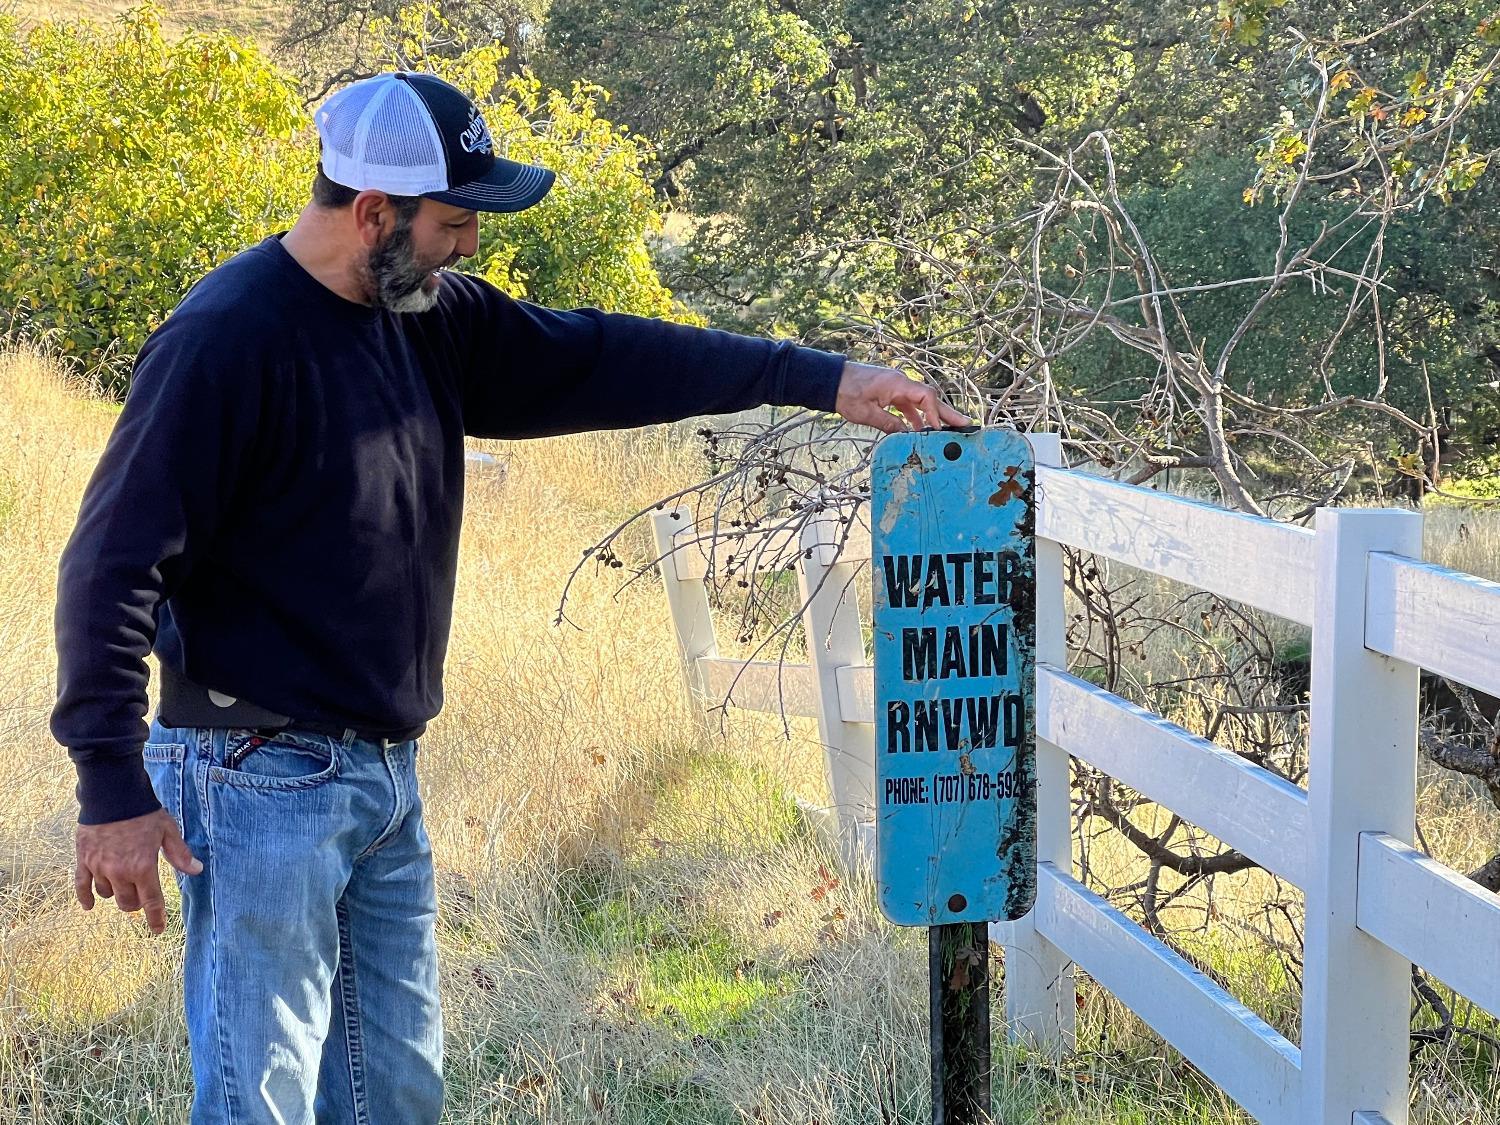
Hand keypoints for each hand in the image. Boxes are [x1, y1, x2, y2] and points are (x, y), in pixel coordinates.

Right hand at [75, 809, 201, 935]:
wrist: (113, 796)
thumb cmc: (144, 813)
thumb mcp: (168, 831)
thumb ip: (180, 854)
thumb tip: (197, 870)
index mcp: (143, 867)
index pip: (151, 901)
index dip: (155, 918)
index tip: (157, 929)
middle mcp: (120, 872)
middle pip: (127, 902)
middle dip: (136, 903)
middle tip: (141, 897)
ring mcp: (99, 868)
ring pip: (107, 894)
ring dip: (116, 894)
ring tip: (122, 886)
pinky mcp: (83, 861)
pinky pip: (81, 886)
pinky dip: (85, 897)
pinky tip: (89, 905)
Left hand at [834, 361, 970, 433]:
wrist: (831, 380)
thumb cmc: (846, 392)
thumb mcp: (866, 413)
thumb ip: (888, 424)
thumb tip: (906, 436)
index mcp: (897, 384)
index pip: (926, 397)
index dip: (934, 414)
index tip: (938, 429)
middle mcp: (901, 383)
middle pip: (929, 399)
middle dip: (946, 413)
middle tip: (964, 424)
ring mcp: (896, 387)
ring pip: (920, 403)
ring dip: (931, 417)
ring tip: (946, 431)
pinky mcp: (890, 393)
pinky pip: (908, 405)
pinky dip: (915, 417)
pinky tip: (919, 430)